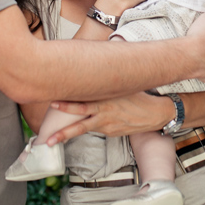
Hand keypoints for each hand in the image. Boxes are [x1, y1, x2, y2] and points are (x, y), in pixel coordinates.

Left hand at [43, 92, 171, 143]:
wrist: (155, 114)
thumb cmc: (138, 96)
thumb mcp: (122, 85)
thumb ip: (107, 80)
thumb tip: (94, 63)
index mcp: (106, 99)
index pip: (83, 100)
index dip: (67, 102)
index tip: (53, 102)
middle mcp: (104, 113)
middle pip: (80, 118)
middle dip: (63, 124)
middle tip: (48, 131)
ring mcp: (106, 125)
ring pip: (82, 129)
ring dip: (65, 134)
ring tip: (50, 141)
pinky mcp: (110, 133)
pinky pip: (94, 129)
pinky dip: (84, 128)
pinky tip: (71, 131)